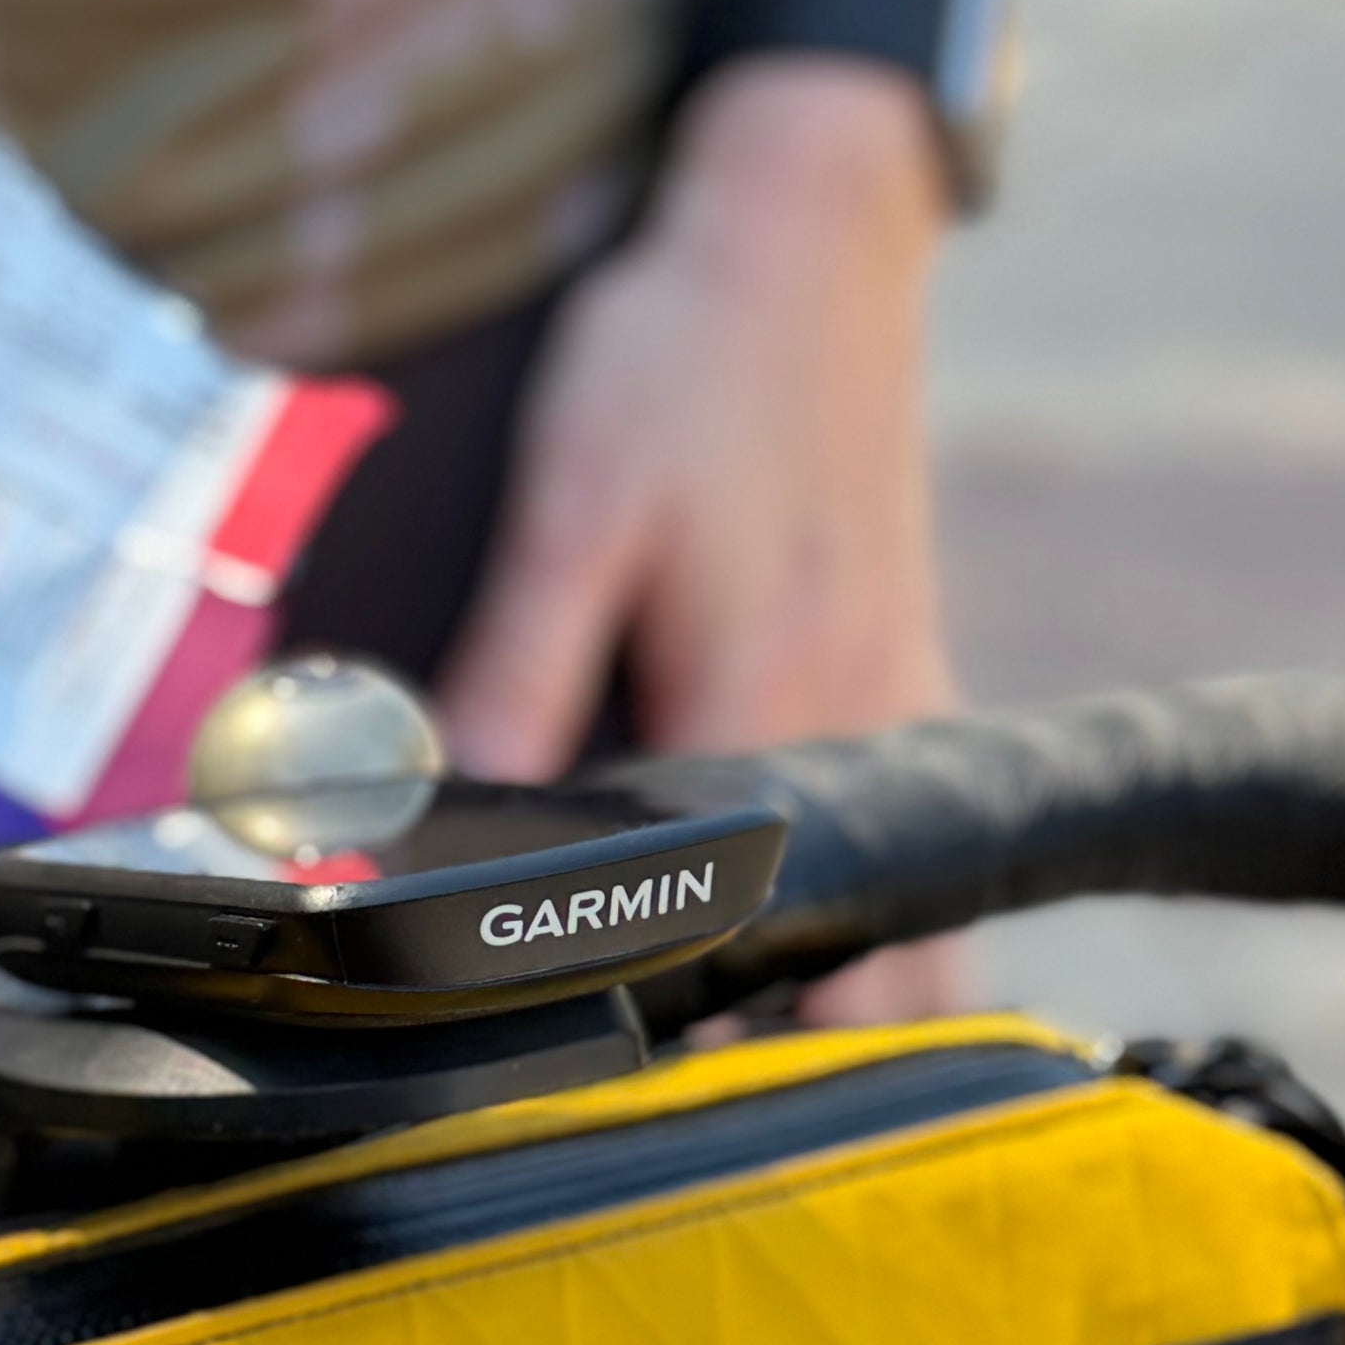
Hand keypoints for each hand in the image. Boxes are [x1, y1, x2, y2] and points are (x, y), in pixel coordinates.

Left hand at [439, 59, 964, 1021]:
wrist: (806, 231)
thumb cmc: (681, 354)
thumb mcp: (571, 505)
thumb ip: (511, 677)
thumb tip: (419, 825)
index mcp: (768, 712)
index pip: (737, 943)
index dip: (682, 1044)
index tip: (619, 1109)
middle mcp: (864, 732)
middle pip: (878, 982)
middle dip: (800, 1066)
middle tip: (690, 1112)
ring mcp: (905, 709)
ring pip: (925, 937)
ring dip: (860, 1014)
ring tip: (758, 1065)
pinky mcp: (913, 677)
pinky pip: (924, 855)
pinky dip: (886, 931)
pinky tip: (809, 954)